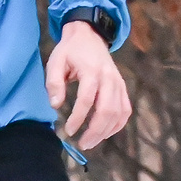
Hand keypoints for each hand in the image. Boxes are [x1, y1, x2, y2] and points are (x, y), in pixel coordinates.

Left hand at [46, 20, 131, 149]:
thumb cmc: (70, 50)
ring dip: (106, 131)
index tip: (69, 130)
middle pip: (107, 109)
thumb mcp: (56, 62)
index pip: (87, 100)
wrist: (89, 35)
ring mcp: (118, 83)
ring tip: (91, 142)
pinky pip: (125, 109)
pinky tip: (106, 133)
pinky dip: (118, 124)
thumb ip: (54, 83)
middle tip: (83, 144)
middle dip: (95, 131)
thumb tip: (55, 106)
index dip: (78, 118)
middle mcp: (109, 78)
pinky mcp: (122, 87)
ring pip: (118, 112)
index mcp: (91, 71)